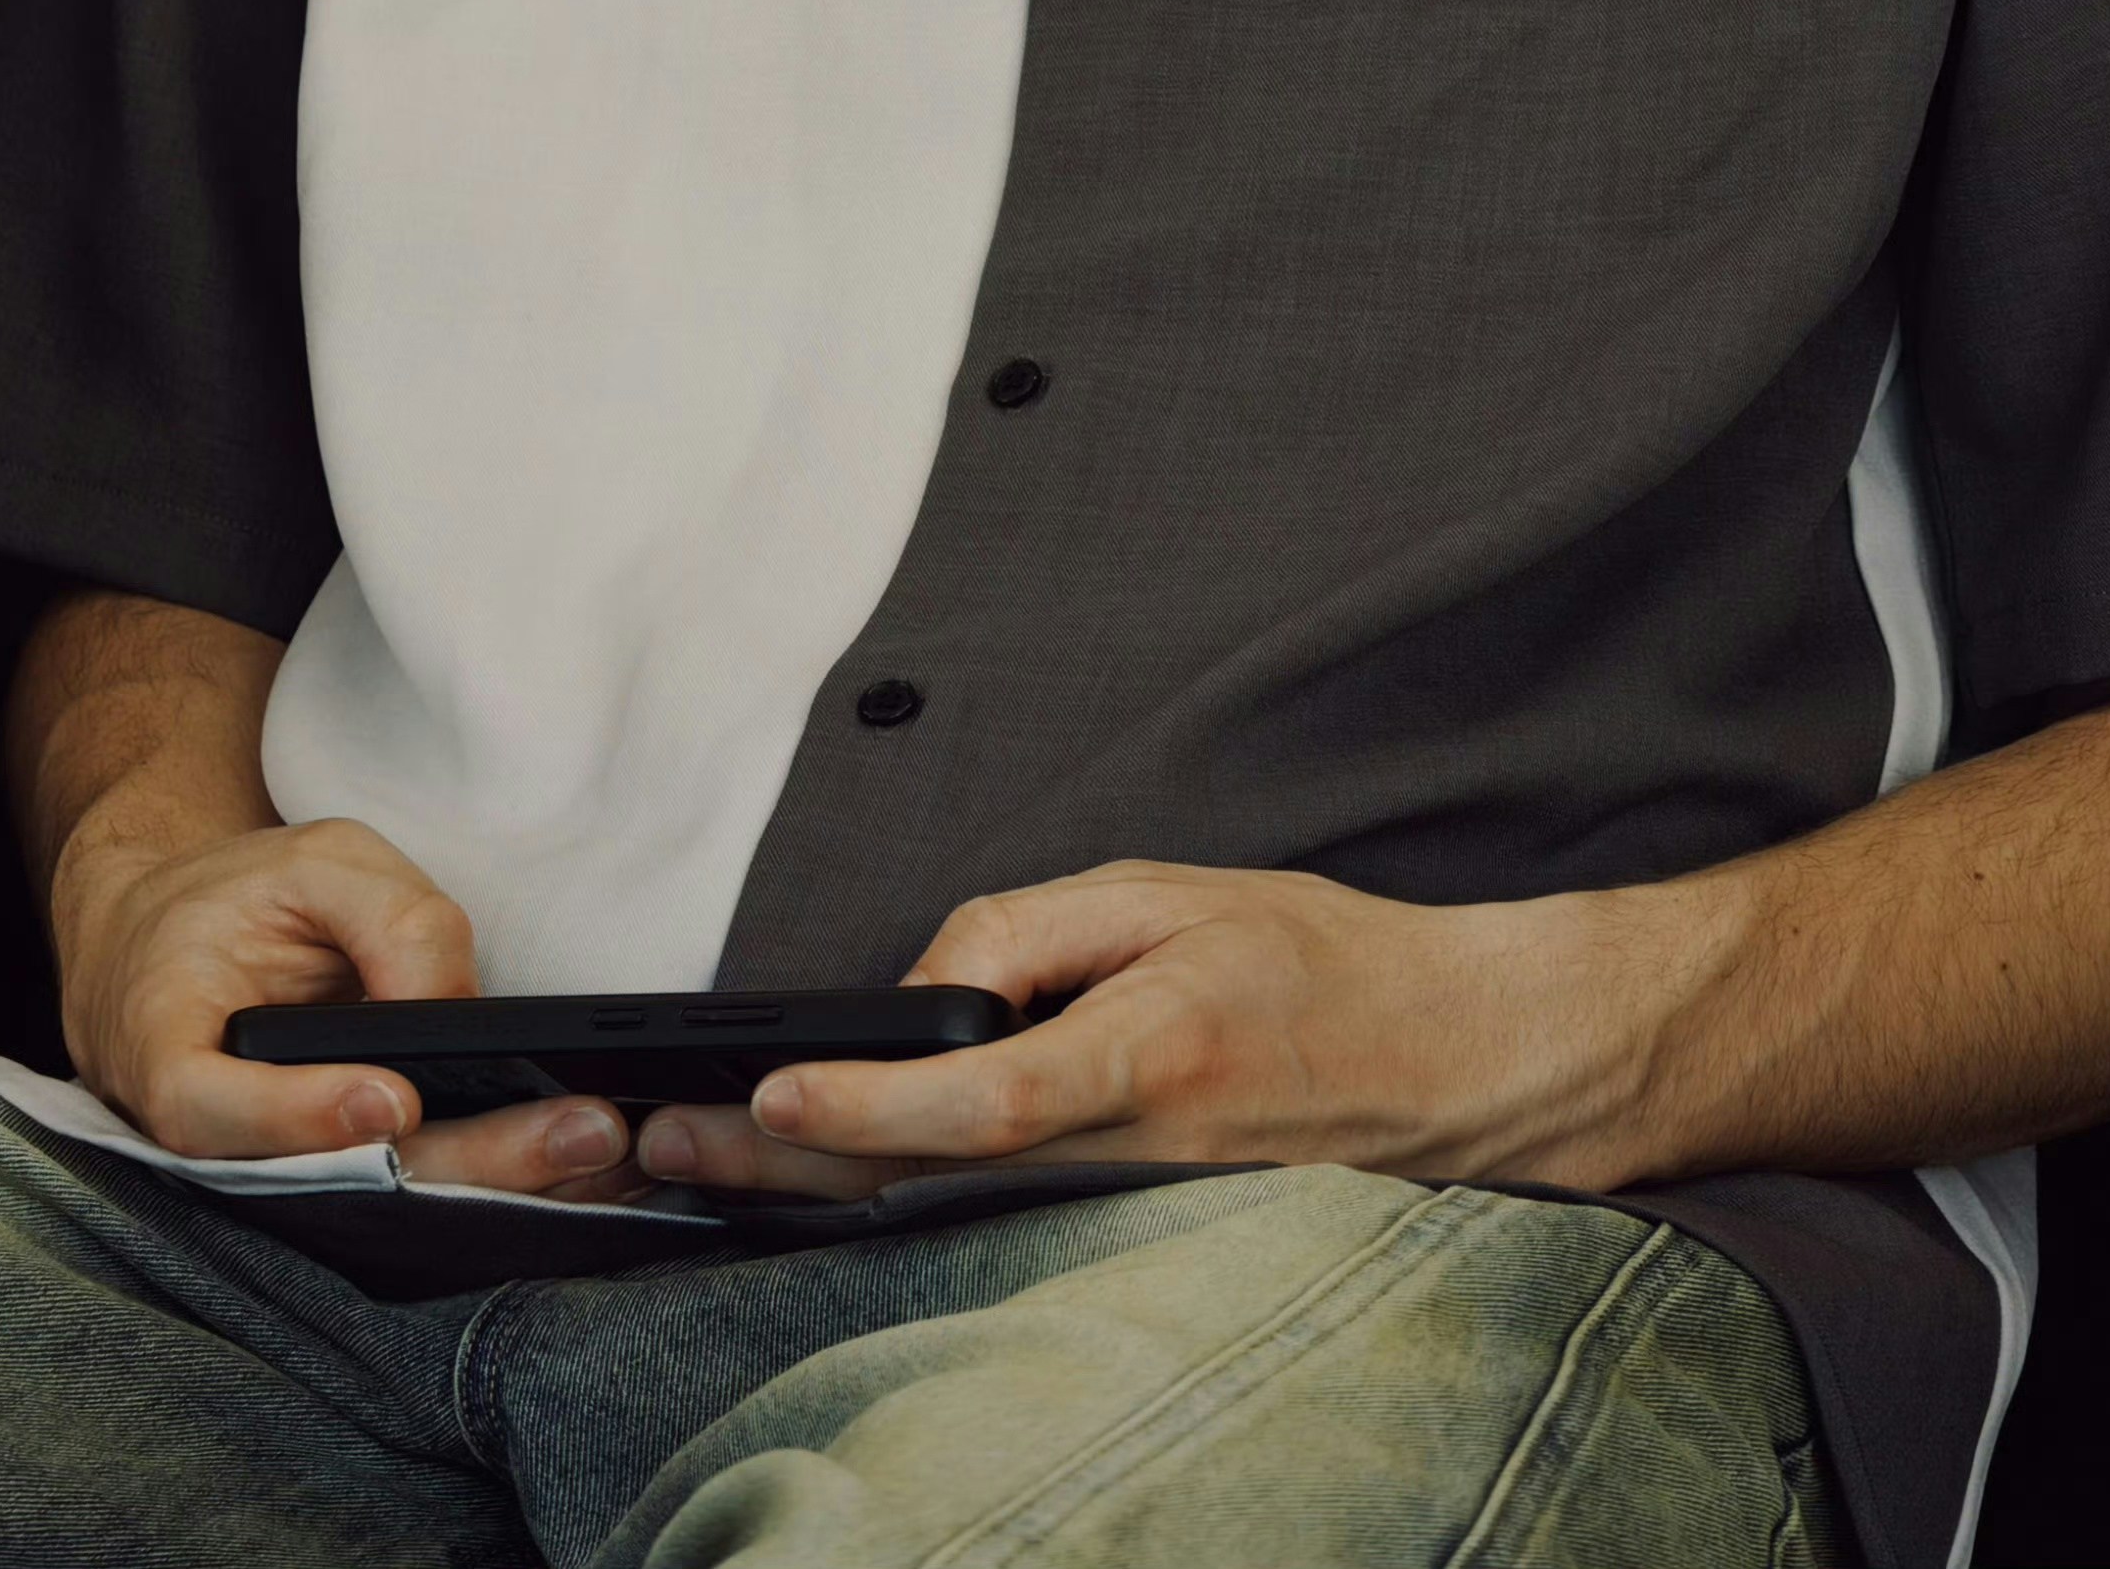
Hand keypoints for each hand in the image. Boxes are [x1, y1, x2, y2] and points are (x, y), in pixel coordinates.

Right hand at [50, 809, 635, 1196]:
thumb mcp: (307, 864)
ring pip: (389, 1201)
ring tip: (599, 1146)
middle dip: (465, 1165)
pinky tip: (583, 1165)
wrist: (177, 947)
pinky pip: (416, 1187)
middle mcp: (222, 1147)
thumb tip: (451, 1004)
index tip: (390, 1100)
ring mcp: (285, 1176)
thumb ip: (383, 917)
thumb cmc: (238, 900)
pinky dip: (499, 1181)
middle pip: (337, 1181)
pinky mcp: (346, 1177)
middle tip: (576, 1133)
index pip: (217, 1113)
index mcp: (168, 1059)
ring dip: (500, 1185)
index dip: (303, 1116)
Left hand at [630, 862, 1643, 1199]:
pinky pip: (985, 1205)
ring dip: (814, 1183)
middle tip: (666, 1146)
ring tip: (699, 1155)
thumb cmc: (1316, 962)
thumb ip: (1040, 929)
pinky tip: (811, 1173)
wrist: (1442, 1063)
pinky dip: (886, 1190)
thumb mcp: (1178, 893)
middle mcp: (1126, 1149)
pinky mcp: (1115, 1216)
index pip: (988, 1096)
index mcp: (1149, 1052)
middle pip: (927, 1176)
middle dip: (786, 1168)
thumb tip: (928, 988)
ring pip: (939, 1202)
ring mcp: (1119, 1201)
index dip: (874, 1108)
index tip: (775, 1096)